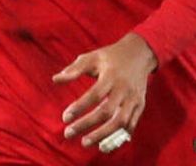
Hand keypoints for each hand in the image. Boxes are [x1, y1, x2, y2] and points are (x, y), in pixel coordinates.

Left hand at [53, 32, 157, 148]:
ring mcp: (134, 98)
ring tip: (86, 143)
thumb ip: (74, 69)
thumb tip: (55, 79)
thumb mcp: (92, 57)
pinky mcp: (140, 105)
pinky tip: (105, 143)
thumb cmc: (111, 56)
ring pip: (120, 121)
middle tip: (68, 134)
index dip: (79, 108)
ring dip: (103, 135)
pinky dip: (119, 136)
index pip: (94, 95)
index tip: (65, 117)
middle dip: (87, 125)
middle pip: (106, 111)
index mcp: (111, 75)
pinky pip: (131, 124)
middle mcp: (124, 88)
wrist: (140, 53)